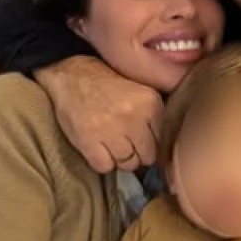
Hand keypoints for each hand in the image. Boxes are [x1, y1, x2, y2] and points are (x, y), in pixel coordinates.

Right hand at [35, 56, 162, 172]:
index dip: (154, 143)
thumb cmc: (108, 82)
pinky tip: (98, 148)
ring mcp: (110, 131)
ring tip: (112, 143)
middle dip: (139, 153)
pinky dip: (102, 162)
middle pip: (148, 157)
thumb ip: (156, 115)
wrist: (71, 73)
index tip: (145, 141)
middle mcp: (133, 117)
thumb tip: (168, 145)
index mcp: (150, 103)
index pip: (164, 141)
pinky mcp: (88, 141)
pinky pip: (104, 167)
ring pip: (128, 164)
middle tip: (127, 142)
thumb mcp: (141, 90)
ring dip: (121, 158)